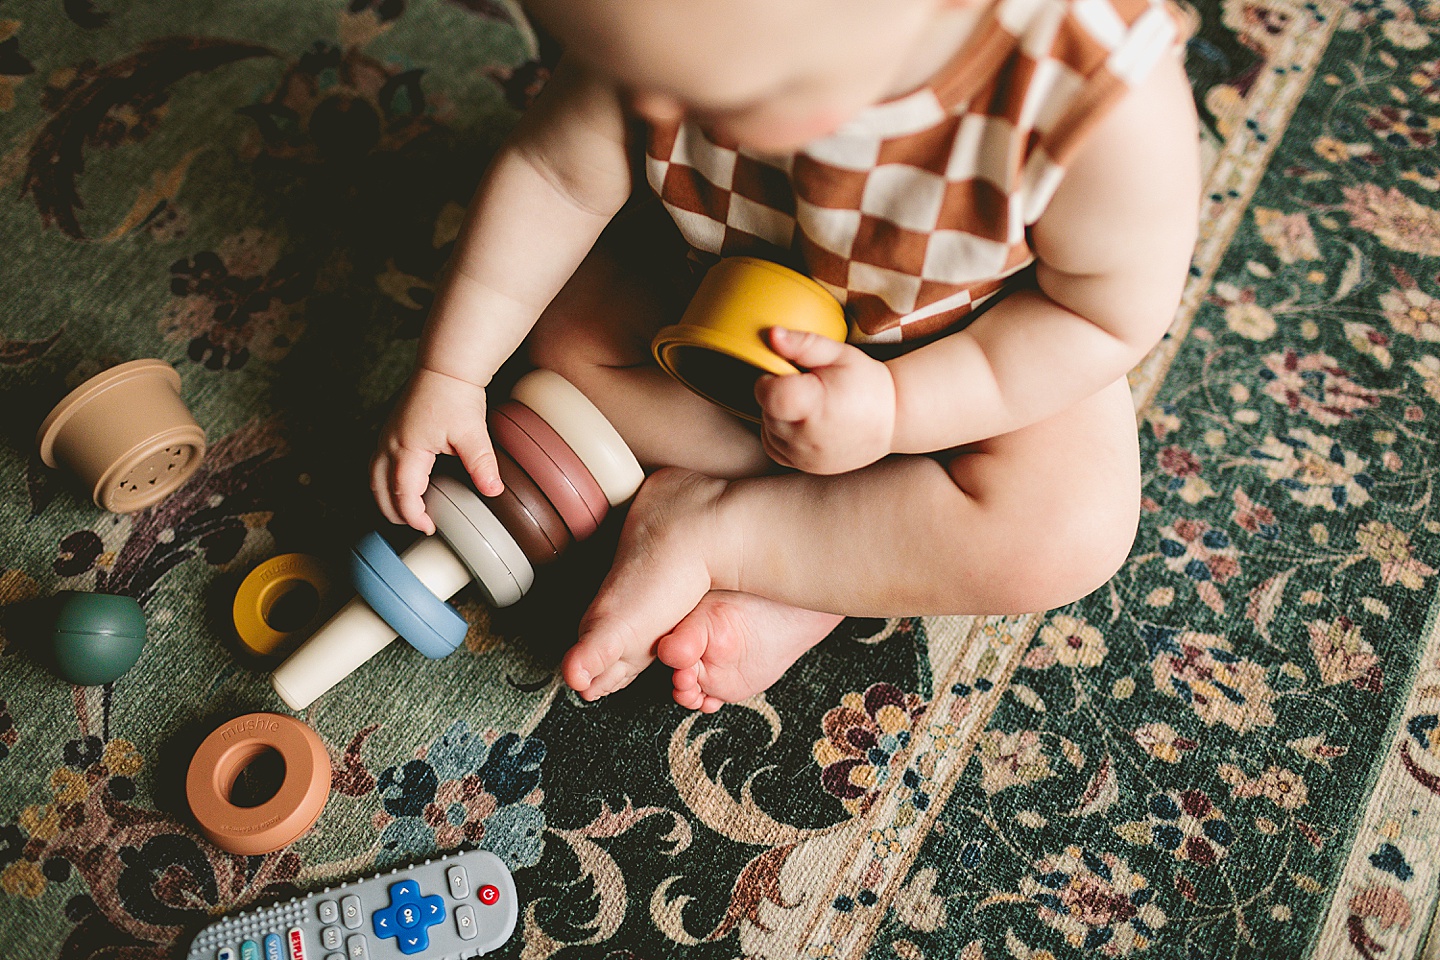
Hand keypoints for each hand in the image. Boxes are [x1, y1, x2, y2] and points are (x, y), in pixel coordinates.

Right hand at [371, 368, 502, 533]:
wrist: (445, 367)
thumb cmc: (455, 395)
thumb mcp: (472, 433)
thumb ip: (482, 465)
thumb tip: (493, 490)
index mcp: (407, 448)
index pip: (402, 494)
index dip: (413, 516)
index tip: (429, 527)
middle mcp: (389, 444)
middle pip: (379, 490)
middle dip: (394, 512)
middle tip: (417, 525)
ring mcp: (385, 436)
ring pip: (373, 476)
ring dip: (385, 497)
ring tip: (406, 511)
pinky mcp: (389, 430)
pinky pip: (377, 462)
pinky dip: (384, 480)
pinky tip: (402, 485)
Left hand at [754, 327, 895, 473]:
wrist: (893, 419)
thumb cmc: (866, 382)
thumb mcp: (839, 354)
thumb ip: (804, 343)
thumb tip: (773, 335)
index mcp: (816, 405)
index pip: (769, 396)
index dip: (768, 381)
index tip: (783, 375)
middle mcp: (808, 437)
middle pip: (767, 411)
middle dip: (776, 395)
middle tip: (803, 387)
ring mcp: (806, 456)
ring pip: (768, 430)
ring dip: (777, 415)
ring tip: (805, 404)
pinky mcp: (806, 467)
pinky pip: (775, 448)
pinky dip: (780, 434)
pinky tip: (800, 422)